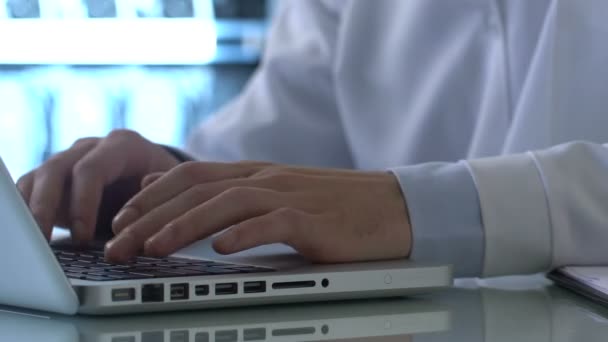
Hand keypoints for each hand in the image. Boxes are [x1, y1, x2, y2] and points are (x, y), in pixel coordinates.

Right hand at [16, 130, 179, 242]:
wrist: (160, 178)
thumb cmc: (168, 186)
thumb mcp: (172, 190)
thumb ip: (157, 198)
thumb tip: (141, 212)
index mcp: (123, 145)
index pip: (92, 168)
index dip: (83, 202)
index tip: (82, 236)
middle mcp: (91, 148)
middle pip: (57, 170)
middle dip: (46, 206)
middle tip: (42, 241)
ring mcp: (71, 160)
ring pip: (39, 178)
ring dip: (31, 210)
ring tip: (32, 242)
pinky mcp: (56, 179)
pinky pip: (31, 188)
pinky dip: (27, 210)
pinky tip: (29, 234)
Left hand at [106, 162, 411, 262]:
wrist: (393, 206)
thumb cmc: (335, 206)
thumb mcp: (279, 194)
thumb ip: (234, 194)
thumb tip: (187, 200)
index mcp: (255, 174)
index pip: (190, 175)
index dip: (150, 194)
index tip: (121, 218)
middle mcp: (266, 179)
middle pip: (196, 190)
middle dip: (150, 214)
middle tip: (118, 241)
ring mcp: (290, 196)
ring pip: (226, 203)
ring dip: (184, 225)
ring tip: (153, 247)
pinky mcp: (313, 219)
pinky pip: (272, 222)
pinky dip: (243, 234)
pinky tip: (220, 249)